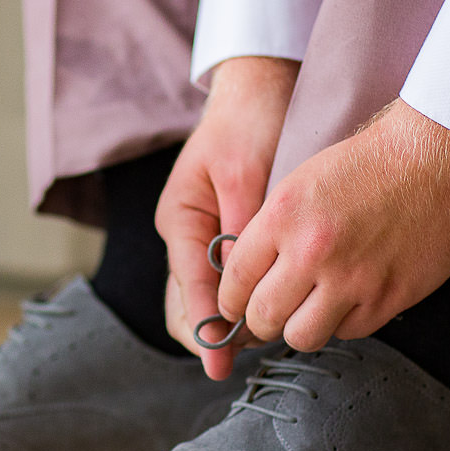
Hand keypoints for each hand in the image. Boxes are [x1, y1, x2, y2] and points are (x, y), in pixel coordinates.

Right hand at [155, 56, 298, 378]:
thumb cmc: (251, 122)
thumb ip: (242, 229)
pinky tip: (269, 315)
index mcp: (180, 220)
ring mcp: (204, 238)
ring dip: (227, 325)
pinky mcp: (227, 237)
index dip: (205, 328)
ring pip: (206, 299)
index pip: (188, 288)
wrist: (261, 87)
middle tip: (243, 360)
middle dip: (211, 335)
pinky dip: (242, 303)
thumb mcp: (246, 173)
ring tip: (261, 344)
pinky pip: (228, 282)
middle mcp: (186, 236)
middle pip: (187, 304)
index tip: (221, 363)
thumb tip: (243, 284)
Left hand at [217, 98, 449, 351]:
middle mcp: (313, 251)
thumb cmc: (371, 163)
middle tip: (268, 315)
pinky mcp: (389, 297)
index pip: (236, 279)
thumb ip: (272, 232)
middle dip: (259, 321)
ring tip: (307, 311)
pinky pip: (348, 332)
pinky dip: (343, 322)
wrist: (439, 157)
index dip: (230, 299)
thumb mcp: (302, 183)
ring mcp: (353, 279)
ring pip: (302, 336)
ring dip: (299, 327)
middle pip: (263, 317)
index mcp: (283, 216)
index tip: (234, 305)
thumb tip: (250, 277)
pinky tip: (349, 299)